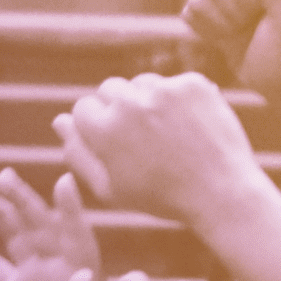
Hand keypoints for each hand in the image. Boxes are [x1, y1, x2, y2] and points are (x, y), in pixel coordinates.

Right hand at [0, 168, 102, 278]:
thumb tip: (82, 278)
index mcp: (81, 271)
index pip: (76, 234)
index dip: (71, 209)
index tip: (65, 183)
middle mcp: (57, 264)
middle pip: (39, 224)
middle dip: (22, 199)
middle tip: (4, 177)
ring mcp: (33, 275)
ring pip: (14, 235)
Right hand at [56, 72, 268, 225]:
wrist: (221, 192)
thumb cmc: (161, 197)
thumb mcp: (110, 189)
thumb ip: (78, 154)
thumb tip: (59, 121)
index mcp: (104, 129)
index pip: (82, 108)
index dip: (96, 128)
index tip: (115, 144)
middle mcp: (130, 102)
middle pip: (109, 89)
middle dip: (118, 109)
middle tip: (141, 139)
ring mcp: (164, 89)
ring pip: (141, 83)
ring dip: (147, 102)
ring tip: (166, 135)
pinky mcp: (193, 84)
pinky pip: (173, 83)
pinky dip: (178, 101)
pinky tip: (188, 128)